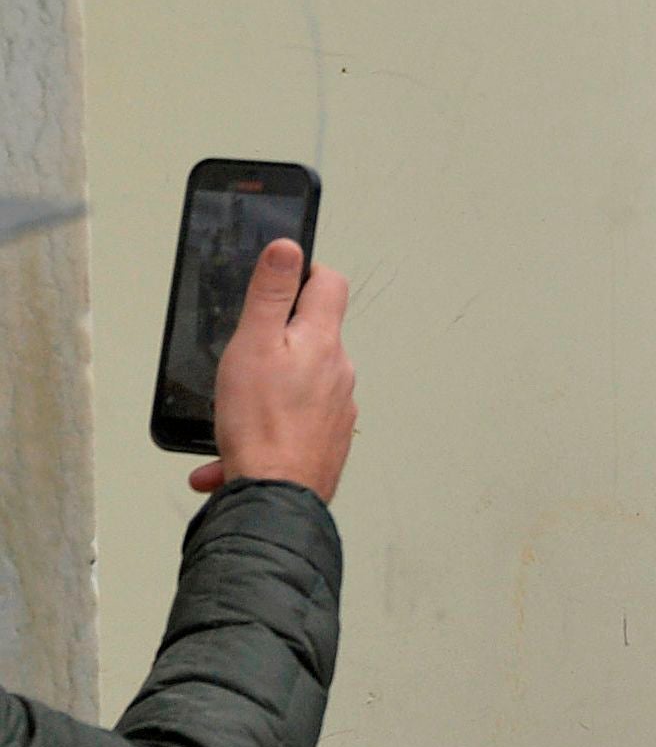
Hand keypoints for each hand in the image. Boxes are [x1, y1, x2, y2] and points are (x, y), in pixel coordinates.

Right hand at [193, 239, 355, 499]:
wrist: (275, 498)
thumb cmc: (261, 423)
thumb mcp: (253, 346)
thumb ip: (269, 295)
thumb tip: (288, 248)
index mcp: (323, 339)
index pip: (329, 283)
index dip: (305, 275)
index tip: (279, 284)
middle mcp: (339, 370)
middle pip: (314, 335)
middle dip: (278, 340)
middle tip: (242, 355)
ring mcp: (335, 408)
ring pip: (298, 387)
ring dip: (263, 396)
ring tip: (228, 418)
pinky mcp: (324, 441)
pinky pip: (290, 428)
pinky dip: (260, 435)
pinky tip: (225, 460)